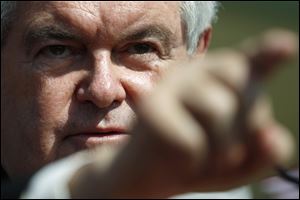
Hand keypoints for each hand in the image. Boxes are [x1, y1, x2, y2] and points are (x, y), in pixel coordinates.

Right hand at [69, 29, 297, 197]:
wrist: (148, 174)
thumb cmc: (198, 161)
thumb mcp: (240, 162)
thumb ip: (265, 151)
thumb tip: (273, 136)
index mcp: (220, 80)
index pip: (250, 61)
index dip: (269, 53)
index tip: (287, 46)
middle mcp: (196, 73)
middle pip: (246, 88)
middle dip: (247, 127)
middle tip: (226, 150)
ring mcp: (171, 85)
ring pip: (220, 110)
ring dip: (221, 150)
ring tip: (203, 157)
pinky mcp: (151, 107)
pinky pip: (192, 141)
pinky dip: (192, 163)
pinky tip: (176, 160)